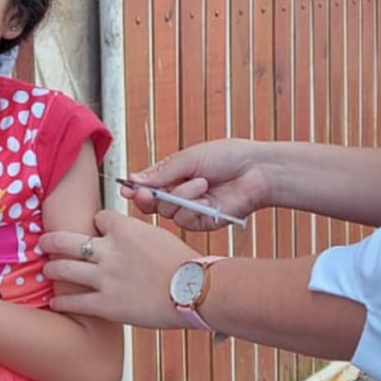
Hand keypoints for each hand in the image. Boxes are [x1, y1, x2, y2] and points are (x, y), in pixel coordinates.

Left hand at [39, 209, 197, 328]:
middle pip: (67, 240)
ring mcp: (105, 278)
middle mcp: (109, 251)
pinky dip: (62, 301)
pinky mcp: (106, 304)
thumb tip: (131, 238)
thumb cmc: (185, 264)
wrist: (195, 289)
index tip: (96, 233)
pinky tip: (54, 302)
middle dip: (52, 240)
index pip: (98, 219)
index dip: (96, 225)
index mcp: (125, 229)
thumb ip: (138, 236)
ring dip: (52, 268)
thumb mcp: (159, 236)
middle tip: (44, 241)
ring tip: (47, 269)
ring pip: (64, 268)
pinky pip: (75, 301)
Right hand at [121, 139, 272, 229]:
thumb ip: (161, 172)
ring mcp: (191, 209)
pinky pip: (185, 220)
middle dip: (147, 198)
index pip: (146, 187)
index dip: (134, 189)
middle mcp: (179, 194)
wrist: (256, 169)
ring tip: (200, 182)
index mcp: (173, 176)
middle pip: (150, 205)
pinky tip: (207, 195)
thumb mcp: (189, 158)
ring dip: (181, 196)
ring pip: (167, 213)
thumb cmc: (227, 157)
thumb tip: (134, 179)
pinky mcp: (203, 222)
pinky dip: (193, 206)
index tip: (125, 188)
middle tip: (147, 193)